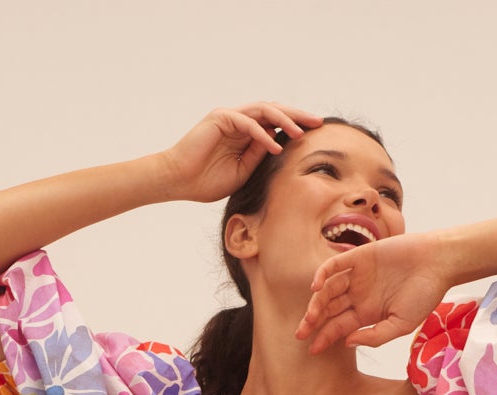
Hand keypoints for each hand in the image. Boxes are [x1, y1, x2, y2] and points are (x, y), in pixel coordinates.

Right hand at [157, 103, 323, 205]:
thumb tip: (281, 146)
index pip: (276, 122)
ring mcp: (230, 116)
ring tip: (301, 133)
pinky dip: (263, 134)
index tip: (316, 134)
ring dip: (285, 120)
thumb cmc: (206, 181)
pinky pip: (248, 123)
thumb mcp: (243, 172)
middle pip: (274, 111)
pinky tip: (276, 147)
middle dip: (298, 116)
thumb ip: (260, 157)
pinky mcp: (220, 118)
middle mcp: (239, 120)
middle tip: (318, 123)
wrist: (178, 181)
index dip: (296, 126)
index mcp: (245, 132)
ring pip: (264, 111)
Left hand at [295, 229, 452, 350]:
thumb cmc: (425, 295)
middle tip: (301, 334)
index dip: (324, 338)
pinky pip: (335, 265)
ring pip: (329, 289)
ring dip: (317, 303)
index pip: (339, 327)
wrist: (438, 263)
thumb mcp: (401, 325)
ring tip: (310, 316)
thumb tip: (347, 342)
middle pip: (329, 310)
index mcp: (367, 313)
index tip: (312, 350)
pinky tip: (317, 287)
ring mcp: (358, 275)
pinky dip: (324, 274)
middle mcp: (359, 295)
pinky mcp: (360, 256)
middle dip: (313, 322)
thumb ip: (375, 336)